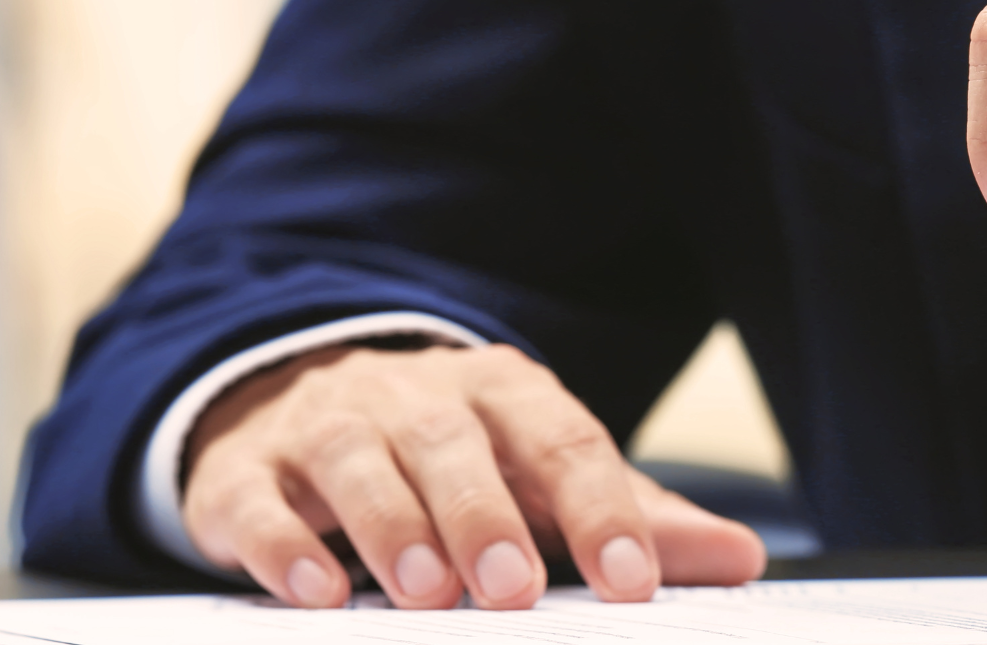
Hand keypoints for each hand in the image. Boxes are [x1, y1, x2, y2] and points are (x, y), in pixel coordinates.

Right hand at [183, 343, 766, 608]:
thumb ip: (632, 516)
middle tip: (513, 589)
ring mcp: (327, 427)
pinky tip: (311, 590)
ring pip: (360, 463)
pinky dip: (281, 542)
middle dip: (484, 515)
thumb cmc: (452, 457)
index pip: (561, 438)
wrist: (303, 403)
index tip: (631, 581)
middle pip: (453, 443)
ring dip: (393, 528)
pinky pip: (259, 500)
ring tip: (426, 595)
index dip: (599, 507)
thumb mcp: (542, 475)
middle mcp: (414, 397)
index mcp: (501, 391)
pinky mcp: (246, 470)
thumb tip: (740, 559)